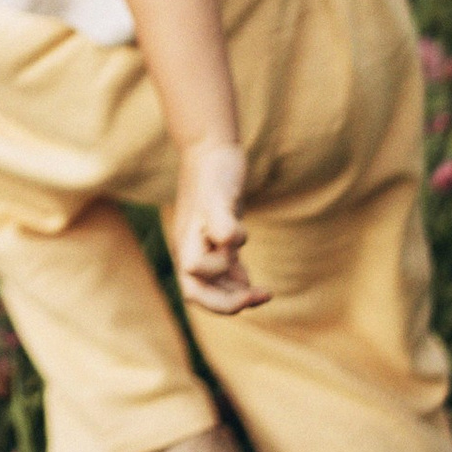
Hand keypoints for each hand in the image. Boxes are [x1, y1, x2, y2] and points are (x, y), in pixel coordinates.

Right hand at [168, 140, 268, 316]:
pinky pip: (224, 270)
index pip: (196, 279)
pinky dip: (237, 279)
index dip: (220, 283)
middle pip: (199, 292)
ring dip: (236, 294)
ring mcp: (204, 243)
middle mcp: (192, 246)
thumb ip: (222, 222)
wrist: (210, 147)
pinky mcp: (217, 237)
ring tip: (264, 293)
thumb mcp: (218, 196)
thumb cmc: (213, 171)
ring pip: (214, 284)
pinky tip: (251, 278)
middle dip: (226, 304)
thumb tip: (230, 245)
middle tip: (257, 298)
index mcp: (187, 241)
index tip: (244, 272)